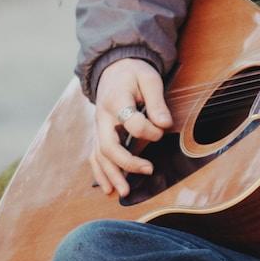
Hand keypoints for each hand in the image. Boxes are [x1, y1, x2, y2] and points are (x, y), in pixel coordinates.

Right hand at [90, 58, 173, 195]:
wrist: (114, 68)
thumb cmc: (134, 74)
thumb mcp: (149, 79)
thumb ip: (157, 101)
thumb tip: (165, 124)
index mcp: (116, 101)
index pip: (132, 123)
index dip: (150, 130)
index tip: (163, 129)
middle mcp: (103, 117)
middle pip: (108, 145)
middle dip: (127, 162)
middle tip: (148, 170)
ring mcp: (98, 128)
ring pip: (99, 155)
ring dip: (111, 175)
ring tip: (124, 192)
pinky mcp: (99, 134)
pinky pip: (95, 156)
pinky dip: (100, 173)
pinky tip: (108, 188)